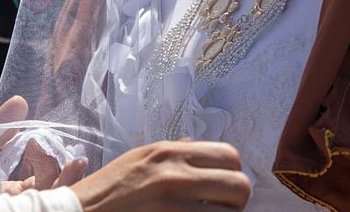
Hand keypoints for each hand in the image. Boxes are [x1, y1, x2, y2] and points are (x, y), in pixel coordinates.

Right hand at [69, 140, 249, 211]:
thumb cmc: (109, 190)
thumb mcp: (141, 158)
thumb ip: (173, 153)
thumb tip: (195, 144)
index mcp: (171, 152)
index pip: (231, 156)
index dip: (233, 175)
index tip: (222, 190)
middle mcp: (176, 175)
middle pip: (239, 186)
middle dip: (236, 202)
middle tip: (221, 209)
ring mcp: (172, 206)